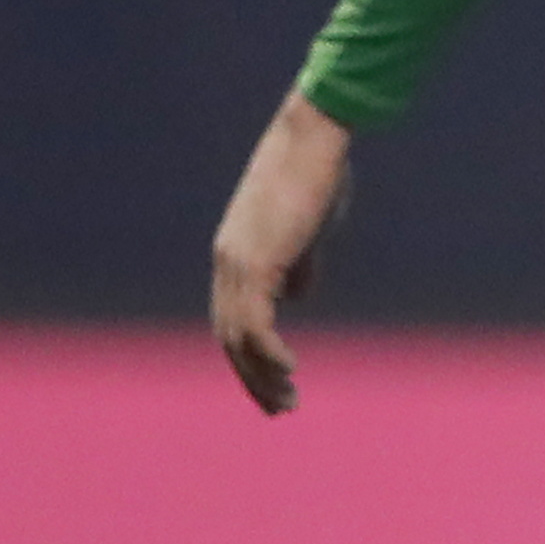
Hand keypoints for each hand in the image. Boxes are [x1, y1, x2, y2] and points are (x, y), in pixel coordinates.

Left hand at [210, 91, 354, 414]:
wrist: (312, 137)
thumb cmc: (317, 172)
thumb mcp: (309, 226)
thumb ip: (299, 263)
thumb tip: (297, 298)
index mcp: (235, 254)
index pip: (234, 317)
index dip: (251, 353)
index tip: (276, 380)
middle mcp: (227, 263)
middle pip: (229, 335)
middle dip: (253, 376)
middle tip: (280, 406)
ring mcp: (238, 264)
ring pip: (239, 336)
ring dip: (261, 374)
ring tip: (286, 401)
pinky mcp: (258, 262)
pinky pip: (256, 323)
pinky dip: (269, 353)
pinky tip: (290, 370)